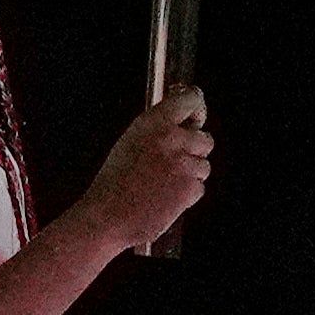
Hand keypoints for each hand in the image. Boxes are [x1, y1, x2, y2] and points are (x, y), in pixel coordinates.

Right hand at [75, 90, 215, 250]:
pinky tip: (166, 195)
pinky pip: (199, 187)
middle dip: (194, 150)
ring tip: (164, 182)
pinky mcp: (191, 188)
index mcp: (153, 123)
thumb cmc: (113, 183)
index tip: (196, 111)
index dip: (196, 106)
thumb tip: (180, 125)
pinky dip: (187, 193)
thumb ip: (156, 130)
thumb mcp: (129, 142)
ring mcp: (185, 164)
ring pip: (204, 165)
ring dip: (190, 173)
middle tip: (175, 160)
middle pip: (205, 138)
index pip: (190, 100)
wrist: (110, 215)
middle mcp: (172, 139)